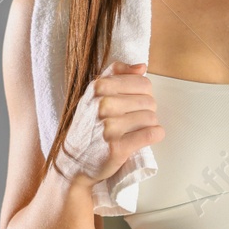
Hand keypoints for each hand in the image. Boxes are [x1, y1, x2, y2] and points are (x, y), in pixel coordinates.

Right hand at [56, 60, 163, 186]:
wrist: (73, 162)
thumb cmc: (88, 127)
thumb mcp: (94, 95)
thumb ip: (116, 75)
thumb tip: (141, 67)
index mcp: (98, 88)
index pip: (142, 82)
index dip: (144, 94)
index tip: (135, 104)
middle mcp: (102, 105)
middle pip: (149, 101)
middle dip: (147, 111)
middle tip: (135, 121)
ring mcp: (109, 127)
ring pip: (151, 118)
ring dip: (150, 125)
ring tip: (137, 130)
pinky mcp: (117, 147)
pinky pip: (151, 134)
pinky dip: (155, 136)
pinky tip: (146, 138)